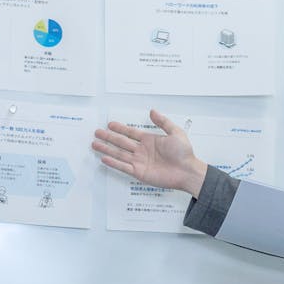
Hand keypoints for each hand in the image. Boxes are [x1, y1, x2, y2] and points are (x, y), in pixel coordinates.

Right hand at [92, 109, 207, 195]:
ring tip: (95, 144)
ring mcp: (140, 162)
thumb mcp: (176, 132)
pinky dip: (113, 163)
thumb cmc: (185, 154)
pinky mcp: (139, 172)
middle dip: (109, 137)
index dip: (120, 128)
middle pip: (121, 142)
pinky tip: (105, 158)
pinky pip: (123, 166)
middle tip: (97, 132)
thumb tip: (153, 111)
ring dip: (107, 149)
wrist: (187, 171)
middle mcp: (143, 151)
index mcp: (150, 141)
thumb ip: (163, 122)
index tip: (110, 124)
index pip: (131, 133)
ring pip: (119, 153)